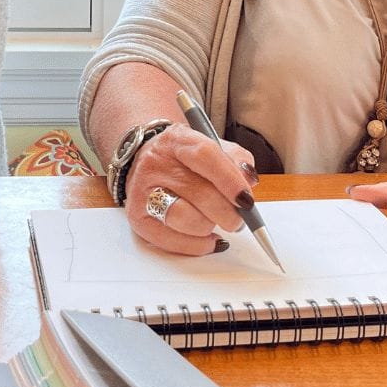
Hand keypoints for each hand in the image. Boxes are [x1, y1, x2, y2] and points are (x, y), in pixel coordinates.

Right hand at [123, 124, 257, 254]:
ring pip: (184, 218)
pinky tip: (207, 238)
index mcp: (177, 141)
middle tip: (240, 218)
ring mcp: (143, 192)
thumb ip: (236, 161)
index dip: (229, 180)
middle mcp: (156, 164)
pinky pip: (171, 240)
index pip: (205, 156)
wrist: (144, 158)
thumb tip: (248, 183)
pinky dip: (197, 245)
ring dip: (210, 226)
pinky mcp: (137, 217)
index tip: (247, 200)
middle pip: (199, 193)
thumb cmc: (185, 158)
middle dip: (228, 213)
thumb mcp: (212, 146)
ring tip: (216, 222)